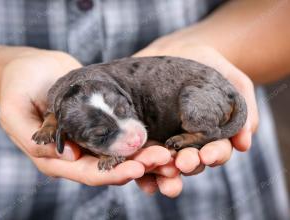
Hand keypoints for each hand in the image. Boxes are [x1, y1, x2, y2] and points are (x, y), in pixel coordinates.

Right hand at [0, 49, 174, 185]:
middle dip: (138, 165)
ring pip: (122, 155)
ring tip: (170, 154)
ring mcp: (91, 141)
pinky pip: (123, 136)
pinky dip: (142, 142)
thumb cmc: (19, 84)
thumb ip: (35, 138)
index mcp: (55, 159)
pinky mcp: (102, 126)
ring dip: (146, 157)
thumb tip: (66, 158)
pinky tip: (162, 141)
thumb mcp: (17, 111)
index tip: (137, 169)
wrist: (33, 68)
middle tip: (164, 160)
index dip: (112, 173)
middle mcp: (77, 155)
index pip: (88, 172)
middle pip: (111, 167)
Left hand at [134, 42, 258, 196]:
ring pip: (165, 161)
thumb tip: (244, 145)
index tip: (208, 155)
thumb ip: (244, 109)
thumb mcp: (234, 81)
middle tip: (185, 162)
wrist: (178, 50)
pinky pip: (141, 152)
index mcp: (211, 135)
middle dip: (189, 163)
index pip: (216, 151)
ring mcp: (164, 138)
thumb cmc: (209, 65)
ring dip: (165, 169)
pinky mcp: (143, 133)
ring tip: (163, 166)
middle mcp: (188, 142)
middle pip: (191, 161)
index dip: (214, 155)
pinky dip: (140, 163)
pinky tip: (137, 168)